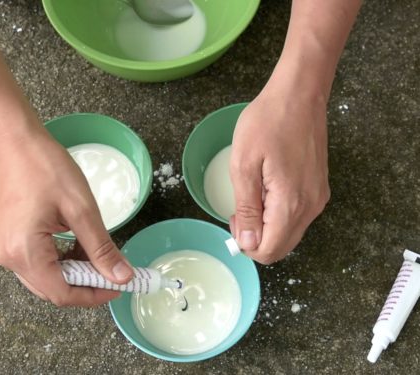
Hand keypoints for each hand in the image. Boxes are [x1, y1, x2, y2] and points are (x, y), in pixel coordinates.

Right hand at [0, 127, 133, 306]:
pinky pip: (39, 264)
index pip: (62, 294)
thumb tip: (121, 276)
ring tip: (98, 254)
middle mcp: (10, 258)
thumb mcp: (82, 209)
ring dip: (76, 272)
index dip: (95, 295)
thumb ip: (102, 248)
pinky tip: (79, 246)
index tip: (119, 285)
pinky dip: (62, 261)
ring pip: (47, 278)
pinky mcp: (10, 242)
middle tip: (114, 269)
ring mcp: (6, 250)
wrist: (14, 141)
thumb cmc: (44, 166)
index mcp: (25, 252)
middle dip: (87, 284)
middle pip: (54, 290)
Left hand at [229, 73, 329, 263]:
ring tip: (252, 196)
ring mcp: (318, 198)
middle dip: (256, 239)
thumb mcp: (244, 165)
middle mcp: (310, 207)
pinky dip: (279, 216)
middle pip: (282, 247)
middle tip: (239, 210)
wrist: (299, 95)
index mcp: (290, 204)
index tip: (234, 218)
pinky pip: (298, 218)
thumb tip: (247, 243)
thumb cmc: (267, 123)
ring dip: (267, 227)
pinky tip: (267, 190)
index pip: (269, 251)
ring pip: (290, 234)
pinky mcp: (319, 189)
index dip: (246, 244)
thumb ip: (247, 208)